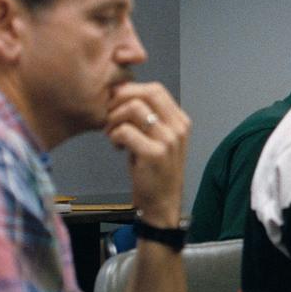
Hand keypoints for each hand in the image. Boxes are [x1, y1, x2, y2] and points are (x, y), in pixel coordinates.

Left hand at [105, 82, 190, 227]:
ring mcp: (168, 140)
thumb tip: (120, 93)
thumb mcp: (158, 139)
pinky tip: (117, 147)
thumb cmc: (155, 170)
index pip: (156, 89)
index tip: (116, 103)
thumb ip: (147, 117)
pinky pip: (125, 131)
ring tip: (112, 134)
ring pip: (134, 108)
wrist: (162, 202)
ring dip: (115, 119)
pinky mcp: (154, 154)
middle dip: (122, 99)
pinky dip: (114, 136)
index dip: (132, 90)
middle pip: (147, 93)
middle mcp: (178, 127)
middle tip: (110, 115)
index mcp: (180, 121)